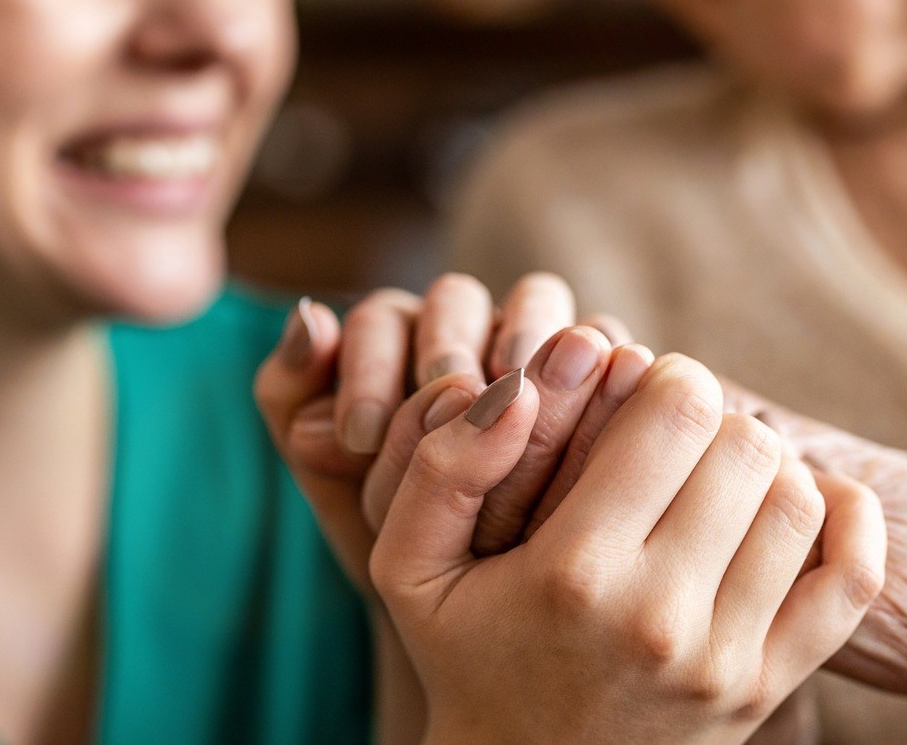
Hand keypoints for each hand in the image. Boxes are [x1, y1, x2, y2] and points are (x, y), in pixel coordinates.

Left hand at [254, 274, 627, 584]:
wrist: (483, 606)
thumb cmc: (398, 538)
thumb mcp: (338, 485)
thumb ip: (298, 405)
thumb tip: (310, 321)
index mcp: (399, 340)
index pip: (381, 321)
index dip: (368, 369)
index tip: (358, 436)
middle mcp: (472, 329)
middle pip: (459, 300)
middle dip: (445, 351)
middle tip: (443, 404)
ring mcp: (543, 342)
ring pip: (537, 306)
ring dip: (525, 346)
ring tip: (515, 407)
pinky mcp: (608, 368)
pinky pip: (608, 348)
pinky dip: (595, 376)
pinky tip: (586, 425)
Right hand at [370, 355, 886, 743]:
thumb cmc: (468, 656)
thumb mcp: (410, 567)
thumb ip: (444, 467)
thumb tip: (517, 386)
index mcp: (575, 572)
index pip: (678, 412)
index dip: (665, 375)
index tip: (636, 392)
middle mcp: (660, 617)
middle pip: (746, 445)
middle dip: (713, 415)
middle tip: (674, 432)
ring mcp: (726, 661)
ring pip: (798, 498)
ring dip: (766, 464)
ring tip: (715, 473)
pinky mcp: (767, 689)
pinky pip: (852, 580)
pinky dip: (851, 520)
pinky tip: (805, 499)